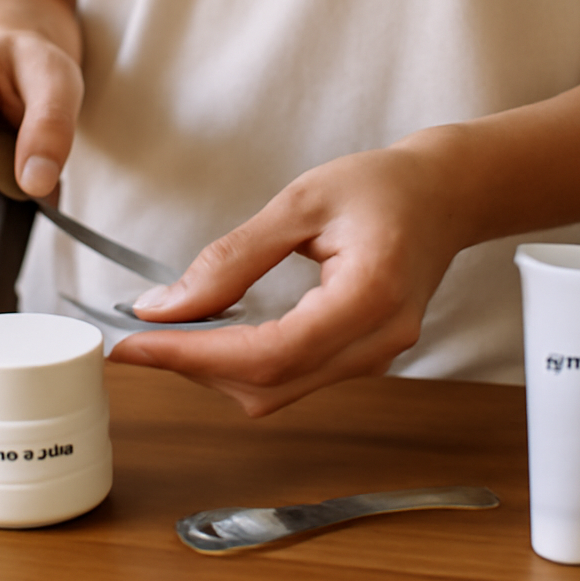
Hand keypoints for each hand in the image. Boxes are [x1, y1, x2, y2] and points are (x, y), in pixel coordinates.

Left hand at [107, 144, 464, 416]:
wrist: (447, 196)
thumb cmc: (384, 188)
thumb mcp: (301, 201)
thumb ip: (233, 257)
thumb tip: (165, 306)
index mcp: (370, 297)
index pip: (270, 354)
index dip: (194, 357)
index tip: (133, 346)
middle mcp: (377, 343)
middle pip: (269, 385)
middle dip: (194, 366)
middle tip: (135, 338)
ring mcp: (374, 359)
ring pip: (277, 392)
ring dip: (215, 370)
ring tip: (167, 334)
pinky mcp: (361, 360)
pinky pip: (292, 380)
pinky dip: (243, 364)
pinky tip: (214, 334)